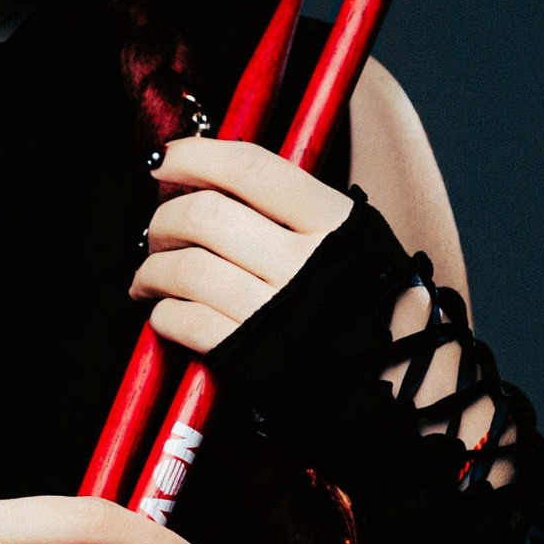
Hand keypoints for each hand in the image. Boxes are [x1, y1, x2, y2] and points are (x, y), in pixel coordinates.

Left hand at [131, 136, 354, 355]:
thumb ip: (295, 208)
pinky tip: (167, 313)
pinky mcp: (253, 358)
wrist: (394, 387)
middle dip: (164, 220)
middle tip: (156, 233)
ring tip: (149, 279)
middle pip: (206, 216)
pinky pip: (187, 322)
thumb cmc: (365, 306)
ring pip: (188, 270)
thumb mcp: (354, 241)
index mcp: (333, 223)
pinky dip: (164, 314)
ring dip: (154, 271)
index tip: (163, 161)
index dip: (194, 156)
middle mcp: (306, 263)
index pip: (250, 168)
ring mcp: (278, 313)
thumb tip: (210, 177)